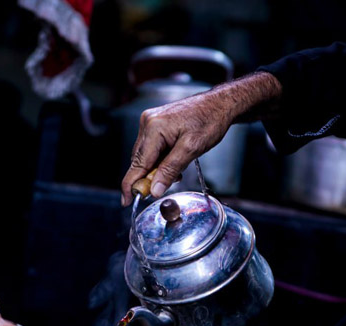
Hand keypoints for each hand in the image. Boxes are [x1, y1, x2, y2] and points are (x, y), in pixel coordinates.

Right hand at [121, 71, 281, 203]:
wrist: (219, 104)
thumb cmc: (209, 121)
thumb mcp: (192, 149)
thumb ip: (170, 170)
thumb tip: (155, 190)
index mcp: (154, 128)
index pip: (137, 163)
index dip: (131, 185)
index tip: (127, 201)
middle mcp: (148, 123)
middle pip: (139, 160)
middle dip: (149, 177)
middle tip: (162, 188)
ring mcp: (151, 122)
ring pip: (146, 155)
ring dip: (157, 168)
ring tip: (177, 171)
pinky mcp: (156, 123)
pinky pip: (152, 147)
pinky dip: (161, 159)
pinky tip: (175, 161)